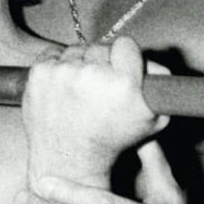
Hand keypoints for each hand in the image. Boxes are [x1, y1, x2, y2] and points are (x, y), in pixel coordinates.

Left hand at [22, 37, 168, 183]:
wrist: (69, 159)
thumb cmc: (110, 142)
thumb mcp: (152, 120)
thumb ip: (162, 87)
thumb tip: (157, 63)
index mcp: (124, 84)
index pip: (126, 44)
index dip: (124, 57)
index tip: (120, 70)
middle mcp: (93, 76)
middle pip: (100, 47)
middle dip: (101, 63)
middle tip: (98, 88)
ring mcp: (63, 73)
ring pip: (76, 50)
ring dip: (79, 65)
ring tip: (79, 92)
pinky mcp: (40, 73)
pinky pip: (53, 55)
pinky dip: (57, 67)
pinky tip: (62, 89)